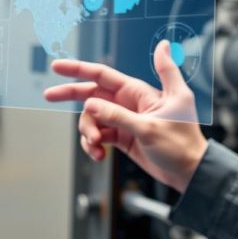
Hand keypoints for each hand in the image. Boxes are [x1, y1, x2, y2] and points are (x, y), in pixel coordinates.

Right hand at [43, 40, 208, 192]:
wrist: (189, 172)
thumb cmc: (182, 143)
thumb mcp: (153, 124)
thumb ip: (121, 109)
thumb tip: (102, 85)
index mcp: (139, 92)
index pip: (104, 75)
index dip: (80, 69)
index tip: (58, 67)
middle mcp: (130, 103)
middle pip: (92, 93)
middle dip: (71, 95)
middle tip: (48, 96)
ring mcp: (126, 120)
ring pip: (93, 118)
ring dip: (87, 131)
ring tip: (95, 146)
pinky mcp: (123, 136)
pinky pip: (99, 135)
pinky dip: (93, 144)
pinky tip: (98, 154)